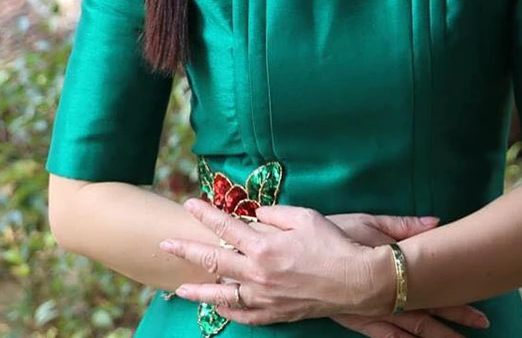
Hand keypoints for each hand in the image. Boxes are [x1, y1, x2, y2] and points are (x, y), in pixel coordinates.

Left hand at [161, 199, 388, 324]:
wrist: (356, 280)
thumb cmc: (332, 244)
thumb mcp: (304, 216)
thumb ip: (274, 213)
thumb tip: (255, 215)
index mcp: (264, 245)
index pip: (226, 227)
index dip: (206, 215)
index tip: (189, 205)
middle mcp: (258, 273)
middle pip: (214, 261)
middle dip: (187, 251)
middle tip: (166, 244)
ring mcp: (265, 297)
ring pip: (223, 295)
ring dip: (199, 290)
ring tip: (179, 288)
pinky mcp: (276, 313)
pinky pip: (244, 316)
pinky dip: (227, 312)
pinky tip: (217, 308)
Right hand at [328, 214, 489, 335]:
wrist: (293, 260)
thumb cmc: (330, 237)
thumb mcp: (365, 222)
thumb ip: (402, 226)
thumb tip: (437, 222)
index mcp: (390, 275)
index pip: (431, 290)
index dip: (457, 301)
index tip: (482, 309)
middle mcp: (384, 301)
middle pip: (426, 317)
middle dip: (454, 320)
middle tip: (483, 323)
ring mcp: (371, 316)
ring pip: (410, 331)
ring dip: (436, 337)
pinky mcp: (358, 322)